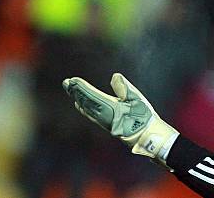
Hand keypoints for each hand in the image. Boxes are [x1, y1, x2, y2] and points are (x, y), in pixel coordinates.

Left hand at [62, 73, 178, 162]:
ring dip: (78, 98)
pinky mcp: (106, 125)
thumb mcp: (137, 99)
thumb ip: (125, 88)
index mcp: (112, 109)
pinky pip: (90, 115)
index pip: (92, 96)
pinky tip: (79, 104)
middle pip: (86, 102)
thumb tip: (114, 76)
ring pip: (87, 109)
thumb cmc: (144, 117)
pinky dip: (83, 108)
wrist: (148, 137)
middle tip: (66, 83)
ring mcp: (104, 122)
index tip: (73, 80)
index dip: (82, 88)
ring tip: (70, 89)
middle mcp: (105, 117)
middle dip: (75, 92)